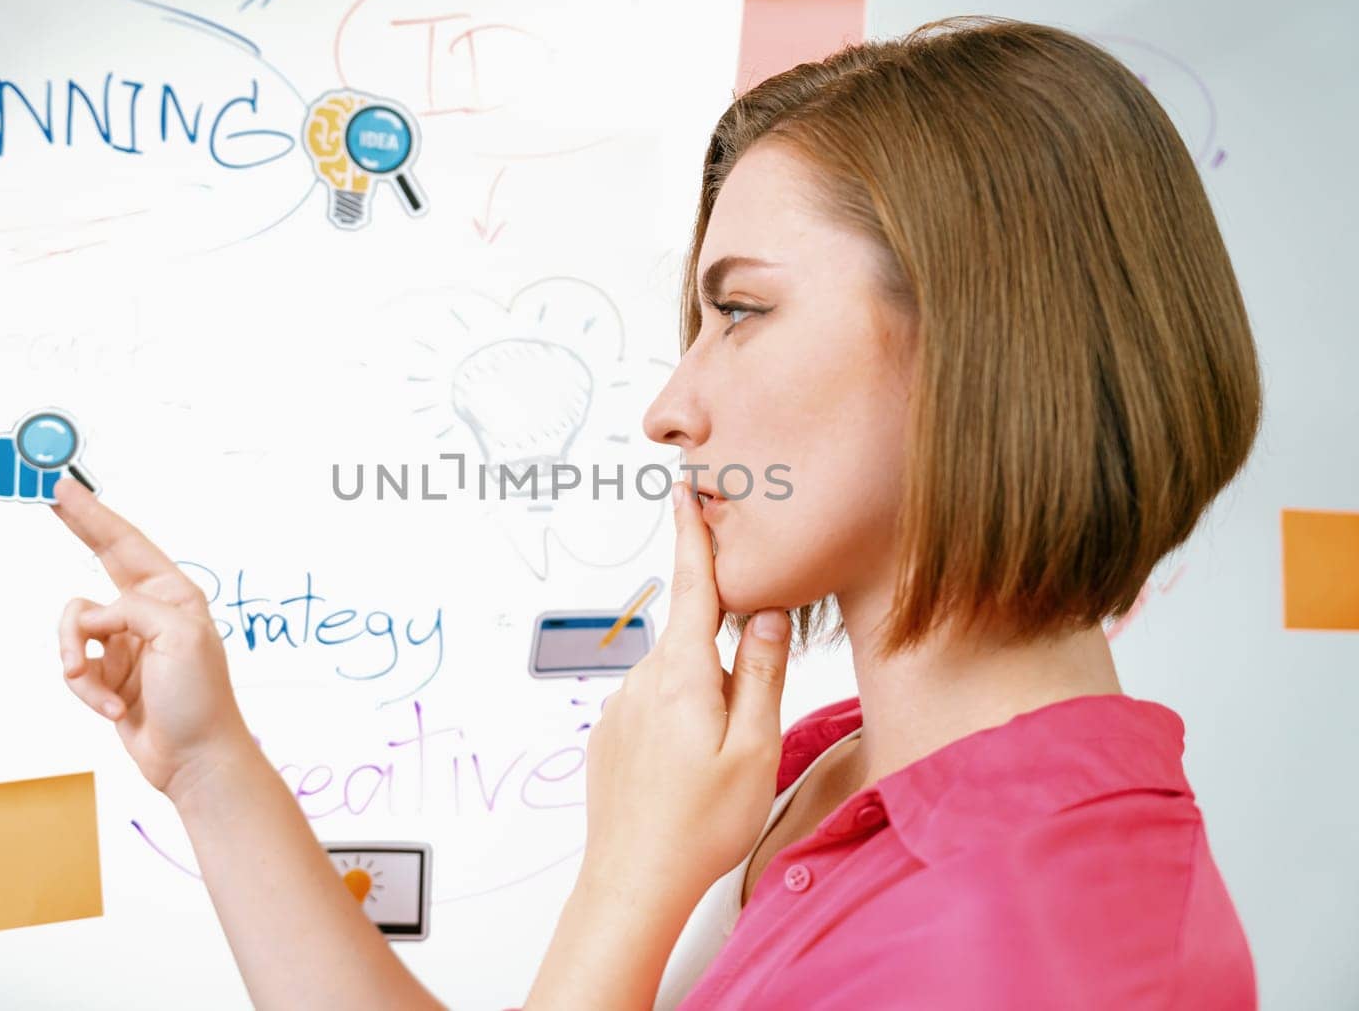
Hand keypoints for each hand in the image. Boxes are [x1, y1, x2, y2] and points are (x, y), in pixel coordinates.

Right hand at [51, 477, 253, 800]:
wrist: (194, 761)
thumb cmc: (200, 699)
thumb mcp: (178, 638)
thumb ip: (132, 608)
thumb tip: (94, 617)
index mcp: (174, 595)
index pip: (127, 544)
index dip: (94, 515)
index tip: (65, 487)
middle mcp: (150, 612)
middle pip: (101, 561)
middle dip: (78, 530)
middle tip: (49, 497)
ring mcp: (126, 643)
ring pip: (73, 628)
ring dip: (78, 663)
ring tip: (104, 694)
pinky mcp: (108, 674)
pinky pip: (74, 666)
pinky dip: (86, 692)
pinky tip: (114, 711)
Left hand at [579, 480, 793, 902]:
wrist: (631, 882)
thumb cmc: (699, 824)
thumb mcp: (753, 747)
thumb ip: (759, 672)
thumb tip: (765, 612)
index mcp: (681, 674)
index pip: (690, 587)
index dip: (692, 537)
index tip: (686, 493)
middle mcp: (643, 680)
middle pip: (692, 641)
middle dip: (724, 660)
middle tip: (744, 727)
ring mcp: (621, 708)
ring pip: (677, 680)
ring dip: (704, 703)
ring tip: (716, 769)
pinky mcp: (610, 735)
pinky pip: (655, 710)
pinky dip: (680, 727)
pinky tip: (688, 776)